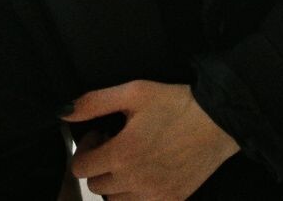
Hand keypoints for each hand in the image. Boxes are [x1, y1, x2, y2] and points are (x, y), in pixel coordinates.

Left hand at [60, 80, 239, 199]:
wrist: (219, 120)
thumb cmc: (176, 103)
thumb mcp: (135, 91)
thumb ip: (95, 101)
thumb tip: (63, 111)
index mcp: (122, 154)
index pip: (80, 168)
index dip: (87, 148)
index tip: (102, 134)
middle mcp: (133, 181)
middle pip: (96, 184)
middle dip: (101, 163)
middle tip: (118, 143)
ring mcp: (152, 196)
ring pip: (115, 200)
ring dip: (116, 182)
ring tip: (133, 158)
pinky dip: (136, 194)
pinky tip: (149, 172)